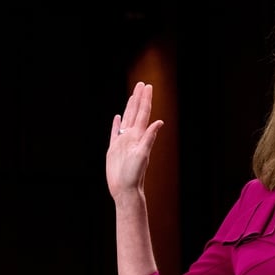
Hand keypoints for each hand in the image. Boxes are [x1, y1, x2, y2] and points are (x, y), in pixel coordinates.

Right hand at [106, 82, 163, 199]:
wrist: (125, 190)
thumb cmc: (134, 175)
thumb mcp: (142, 155)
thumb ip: (150, 138)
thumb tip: (159, 122)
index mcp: (139, 136)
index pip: (143, 113)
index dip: (145, 99)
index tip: (147, 87)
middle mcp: (132, 137)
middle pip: (136, 113)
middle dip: (138, 98)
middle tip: (142, 84)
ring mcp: (123, 142)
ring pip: (127, 120)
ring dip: (130, 107)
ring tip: (132, 96)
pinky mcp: (114, 149)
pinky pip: (115, 132)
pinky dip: (116, 124)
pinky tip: (118, 117)